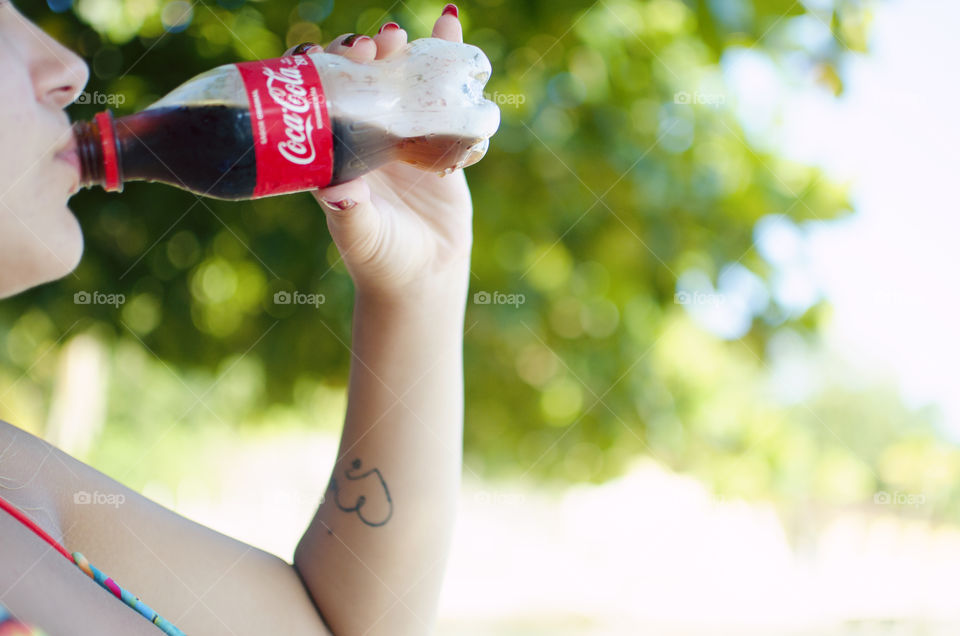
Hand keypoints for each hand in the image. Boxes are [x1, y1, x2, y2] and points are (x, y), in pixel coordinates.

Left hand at [289, 7, 472, 305]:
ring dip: (407, 47)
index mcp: (334, 148)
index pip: (319, 93)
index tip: (334, 56)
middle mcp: (363, 133)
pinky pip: (444, 94)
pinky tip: (452, 24)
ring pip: (401, 77)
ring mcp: (401, 133)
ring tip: (416, 30)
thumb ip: (351, 215)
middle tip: (377, 44)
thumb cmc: (381, 259)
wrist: (423, 275)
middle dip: (365, 50)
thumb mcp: (361, 236)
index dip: (323, 66)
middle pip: (359, 75)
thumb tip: (336, 192)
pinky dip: (450, 59)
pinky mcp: (438, 139)